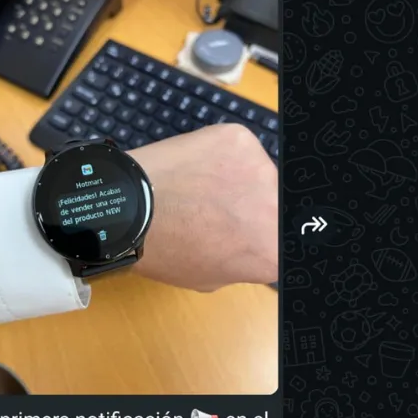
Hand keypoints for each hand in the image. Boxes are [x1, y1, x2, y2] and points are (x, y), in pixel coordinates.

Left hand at [128, 124, 277, 290]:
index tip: (251, 235)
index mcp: (273, 251)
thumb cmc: (164, 250)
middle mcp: (278, 209)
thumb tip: (248, 247)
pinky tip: (195, 168)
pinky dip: (222, 158)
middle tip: (223, 212)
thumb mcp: (211, 278)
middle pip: (277, 206)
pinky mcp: (240, 139)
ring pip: (259, 175)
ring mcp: (261, 168)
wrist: (131, 209)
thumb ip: (243, 262)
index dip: (267, 239)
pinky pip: (239, 150)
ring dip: (240, 181)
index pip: (286, 244)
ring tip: (201, 188)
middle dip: (255, 210)